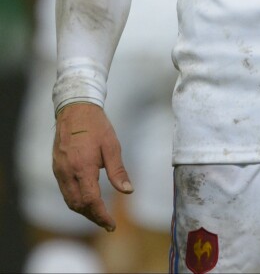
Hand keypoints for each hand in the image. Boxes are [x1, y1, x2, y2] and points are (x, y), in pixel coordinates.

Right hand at [52, 102, 132, 230]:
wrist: (75, 108)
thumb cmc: (96, 125)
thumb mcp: (111, 145)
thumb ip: (118, 170)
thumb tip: (128, 191)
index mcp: (83, 167)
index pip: (91, 201)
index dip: (101, 215)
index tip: (112, 224)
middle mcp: (68, 172)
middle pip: (78, 205)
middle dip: (93, 216)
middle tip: (107, 222)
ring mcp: (60, 170)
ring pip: (69, 200)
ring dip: (83, 211)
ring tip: (98, 214)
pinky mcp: (56, 167)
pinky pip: (64, 191)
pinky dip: (75, 200)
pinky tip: (86, 199)